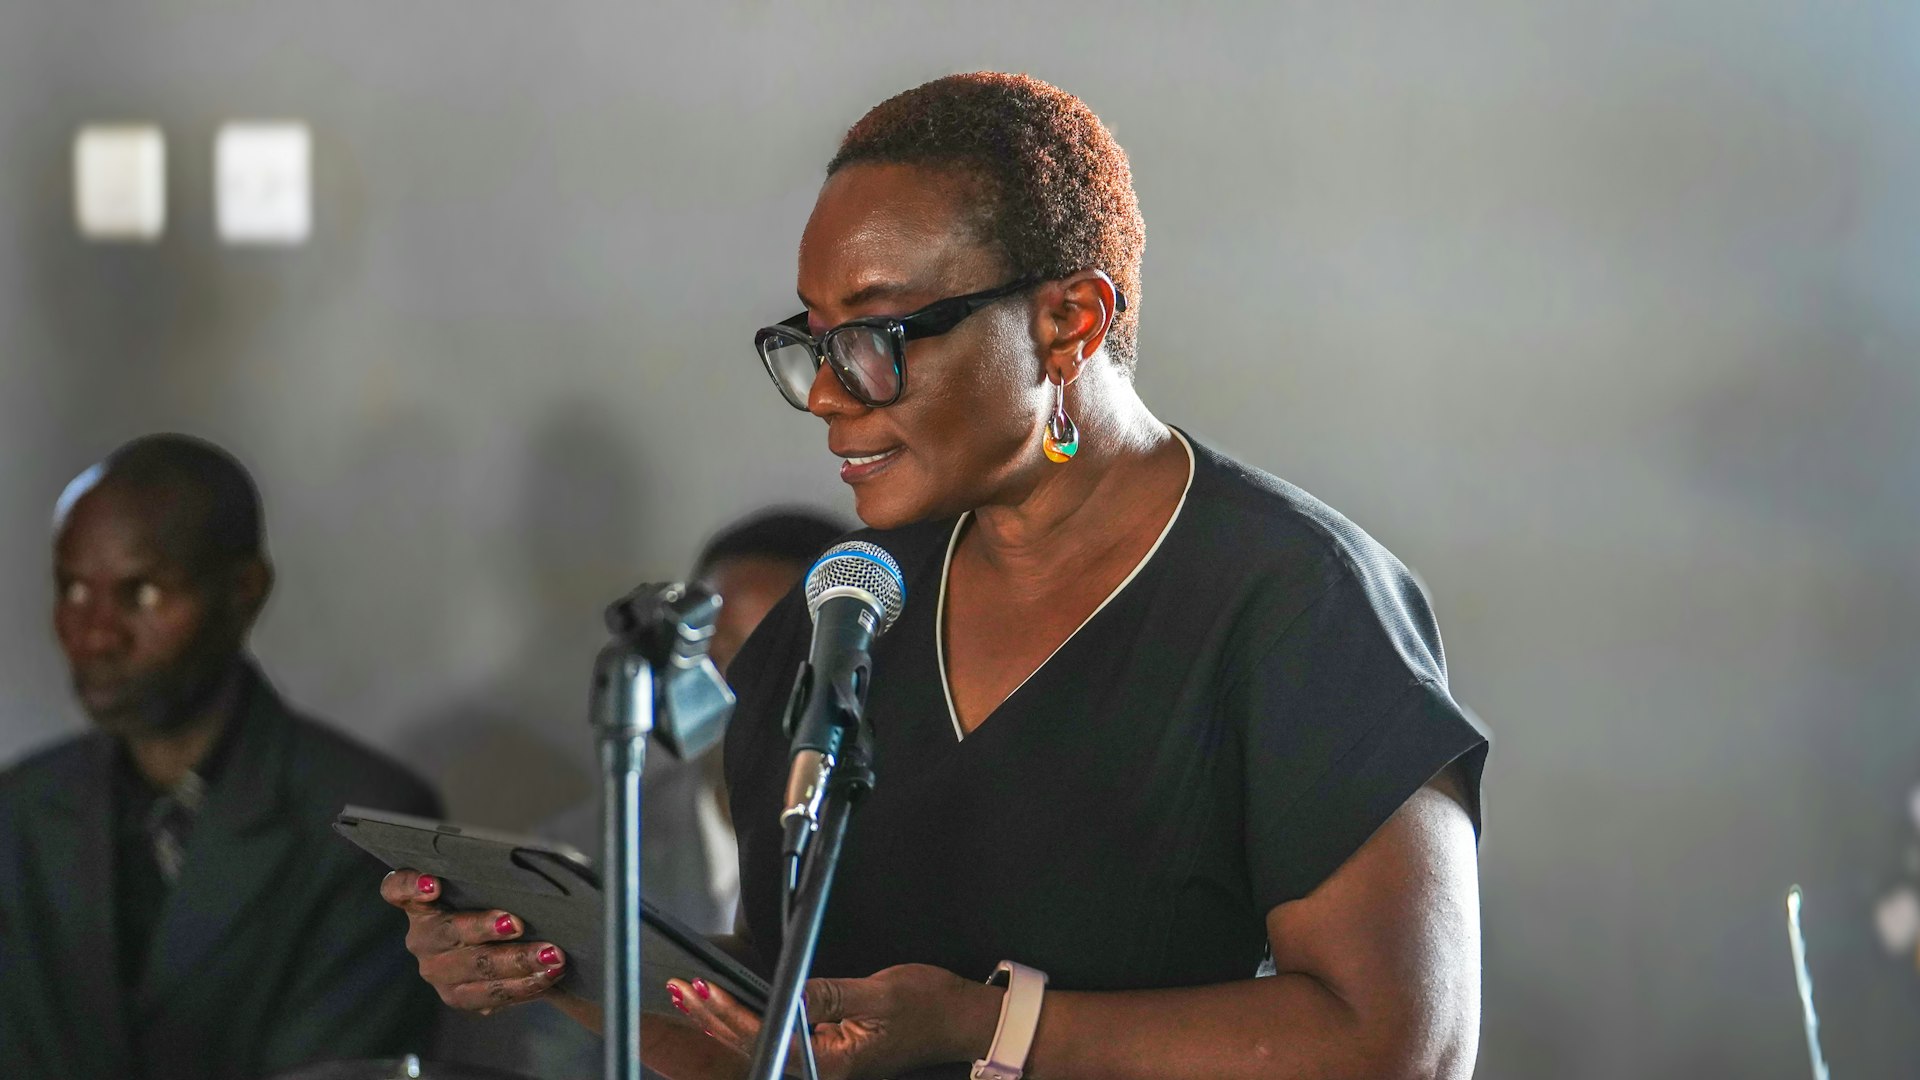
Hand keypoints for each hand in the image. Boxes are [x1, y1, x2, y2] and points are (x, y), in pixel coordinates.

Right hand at [380, 868, 569, 1013]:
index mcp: (422, 904)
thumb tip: (532, 868)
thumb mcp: (493, 886)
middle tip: (518, 923)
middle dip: (485, 928)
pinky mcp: (460, 997)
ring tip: (552, 955)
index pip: (397, 889)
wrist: (515, 946)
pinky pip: (490, 996)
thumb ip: (495, 878)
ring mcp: (439, 971)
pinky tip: (548, 975)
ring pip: (474, 969)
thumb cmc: (501, 900)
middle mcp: (423, 939)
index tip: (433, 885)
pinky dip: (524, 985)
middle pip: (448, 932)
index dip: (409, 886)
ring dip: (516, 962)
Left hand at [669, 963, 998, 1079]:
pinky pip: (777, 1041)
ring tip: (690, 998)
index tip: (704, 991)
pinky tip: (726, 1011)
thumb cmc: (928, 1006)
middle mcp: (822, 1069)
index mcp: (833, 1062)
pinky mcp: (825, 1052)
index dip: (730, 1013)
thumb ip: (831, 995)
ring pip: (761, 1044)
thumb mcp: (880, 994)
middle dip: (713, 1018)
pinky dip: (747, 1024)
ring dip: (724, 1023)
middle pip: (755, 1045)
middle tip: (681, 990)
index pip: (768, 1036)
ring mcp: (822, 1063)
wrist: (959, 1020)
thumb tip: (790, 991)